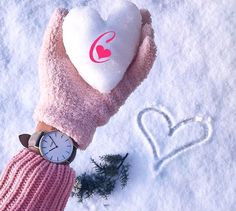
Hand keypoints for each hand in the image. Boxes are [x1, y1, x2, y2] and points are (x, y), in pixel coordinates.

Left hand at [33, 8, 156, 149]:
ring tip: (148, 26)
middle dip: (139, 30)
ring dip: (146, 42)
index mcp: (95, 59)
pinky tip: (148, 42)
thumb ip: (56, 34)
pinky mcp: (124, 91)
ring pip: (137, 59)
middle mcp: (109, 69)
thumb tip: (63, 11)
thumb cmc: (55, 87)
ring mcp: (118, 80)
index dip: (122, 24)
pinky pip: (138, 74)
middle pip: (129, 47)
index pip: (113, 39)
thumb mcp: (52, 55)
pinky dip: (145, 58)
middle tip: (143, 16)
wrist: (63, 115)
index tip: (127, 11)